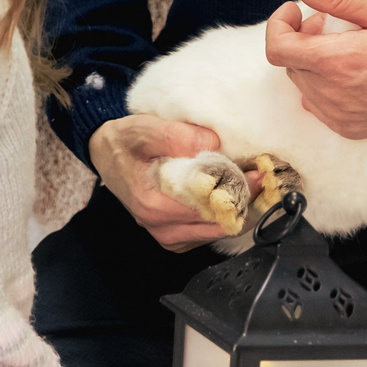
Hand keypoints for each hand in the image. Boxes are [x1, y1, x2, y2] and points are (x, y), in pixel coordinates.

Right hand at [88, 115, 246, 249]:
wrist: (107, 153)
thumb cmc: (125, 142)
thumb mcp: (144, 129)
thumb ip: (176, 136)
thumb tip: (212, 144)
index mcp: (154, 204)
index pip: (207, 206)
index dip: (236, 190)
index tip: (255, 172)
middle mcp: (160, 227)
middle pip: (216, 223)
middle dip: (241, 200)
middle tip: (259, 176)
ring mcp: (167, 236)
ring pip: (215, 231)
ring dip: (234, 209)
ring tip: (246, 183)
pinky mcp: (173, 237)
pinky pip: (207, 233)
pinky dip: (221, 216)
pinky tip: (227, 195)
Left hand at [263, 0, 366, 138]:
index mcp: (338, 62)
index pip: (278, 48)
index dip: (279, 24)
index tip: (294, 10)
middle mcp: (334, 95)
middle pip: (291, 64)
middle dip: (301, 38)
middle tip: (328, 23)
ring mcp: (341, 116)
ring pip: (303, 84)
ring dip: (312, 62)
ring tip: (344, 45)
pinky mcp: (351, 129)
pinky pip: (319, 105)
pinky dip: (323, 85)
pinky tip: (351, 71)